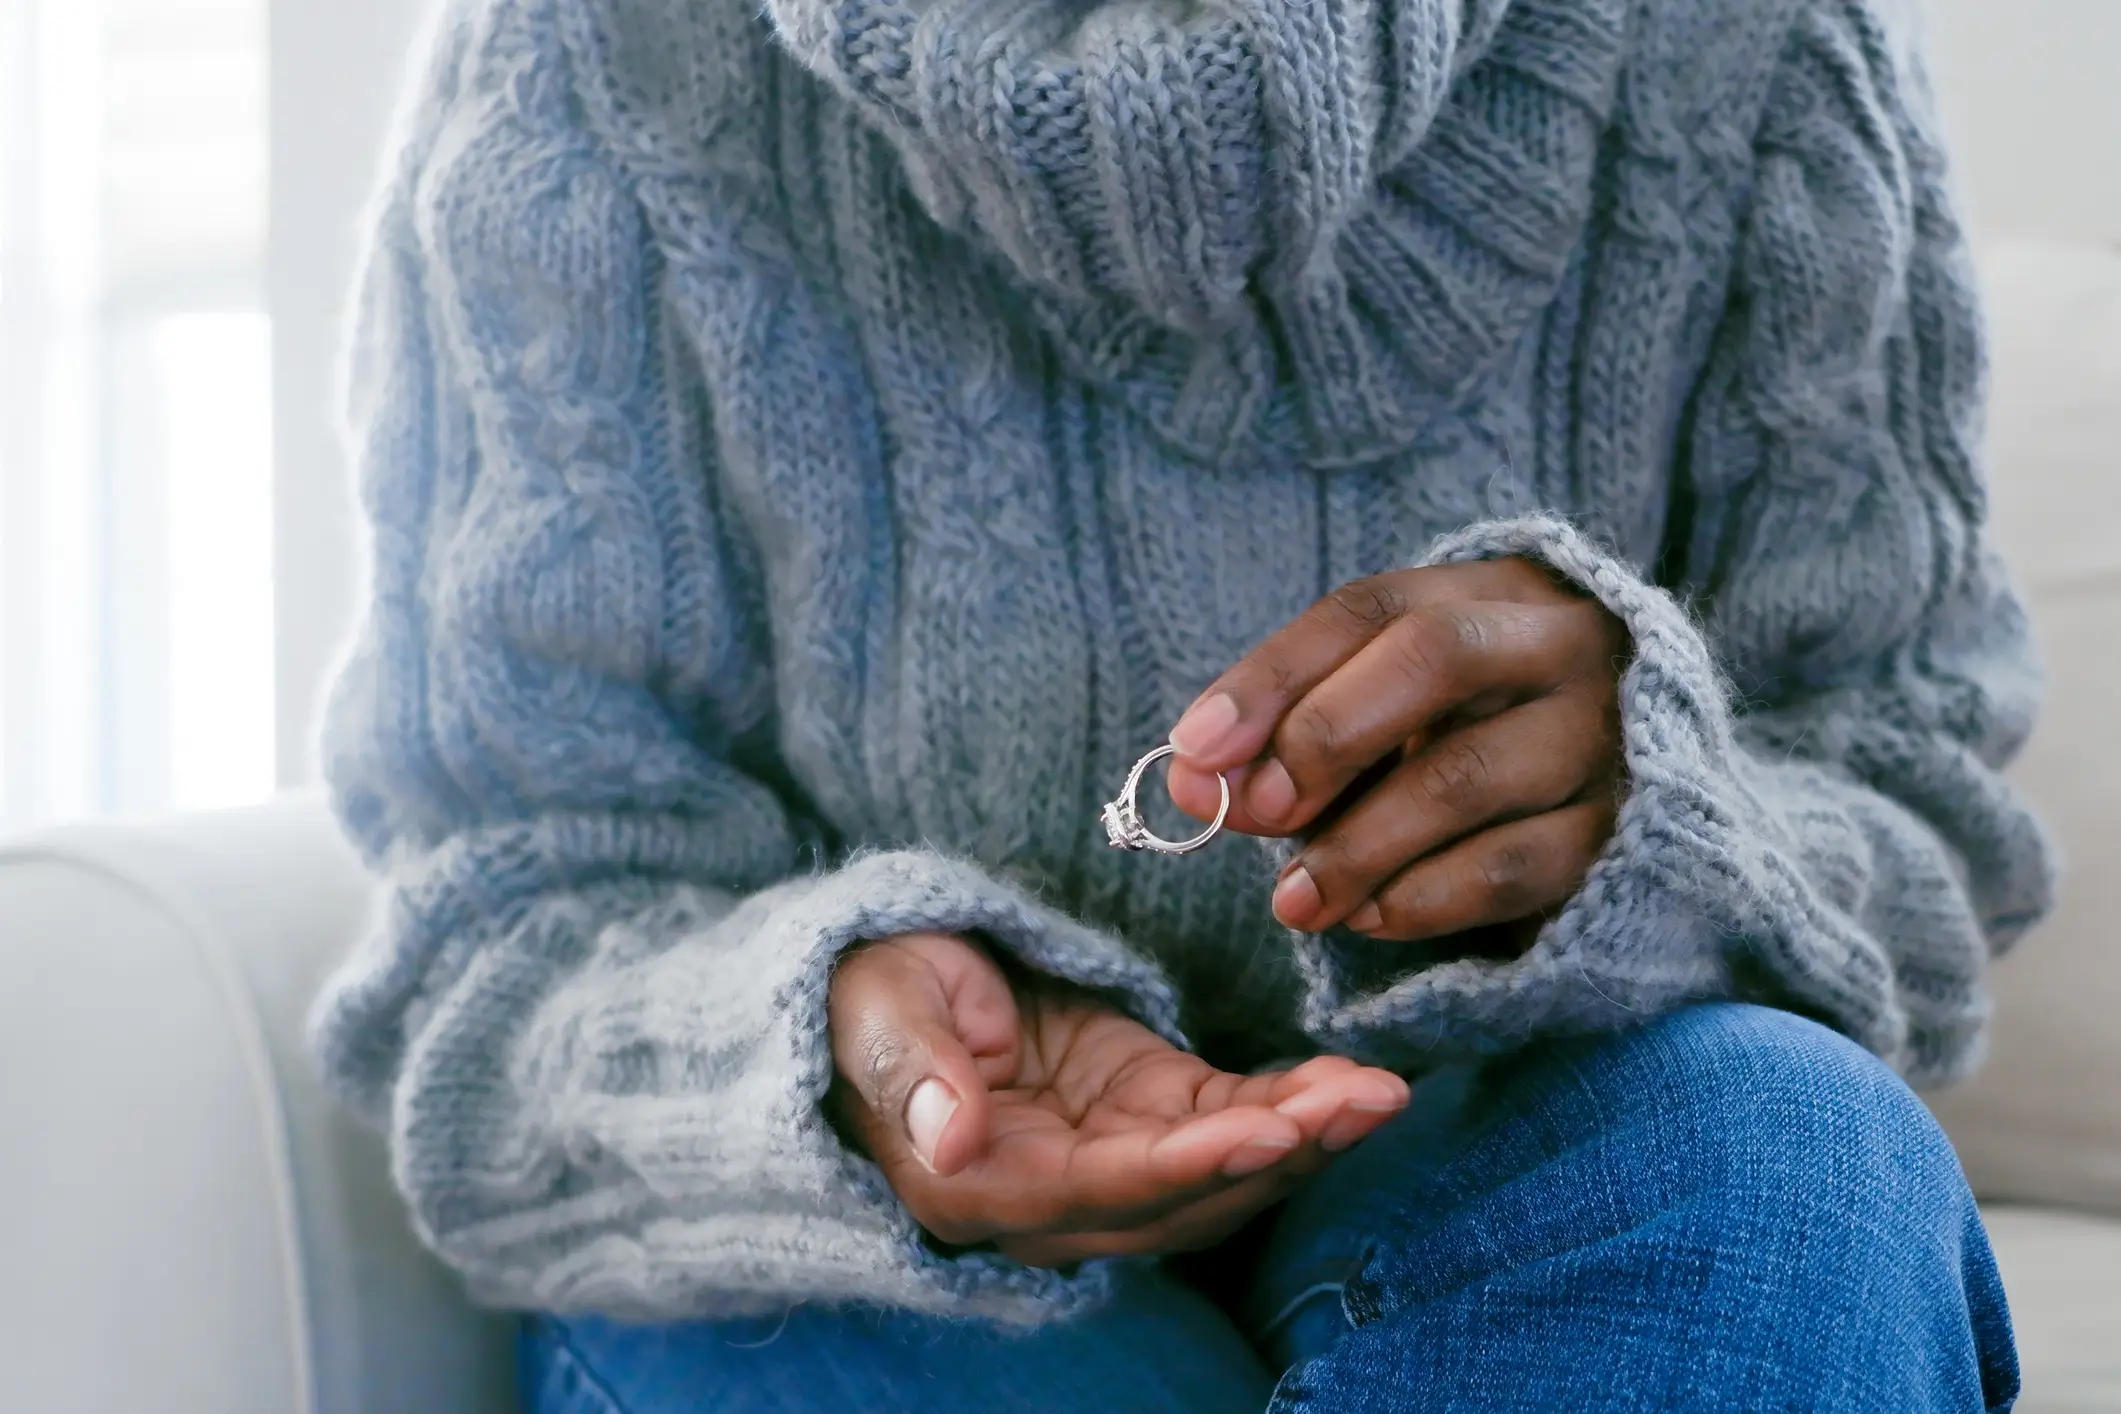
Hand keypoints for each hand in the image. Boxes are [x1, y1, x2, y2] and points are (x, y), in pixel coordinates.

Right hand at [828, 932, 1409, 1266]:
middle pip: (1186, 1199)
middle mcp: (1056, 1196)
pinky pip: (1230, 1118)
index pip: (1102, 1189)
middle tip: (1364, 1104)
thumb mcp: (876, 1010)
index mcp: (980, 1184)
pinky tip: (1354, 1083)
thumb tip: (955, 1139)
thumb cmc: (868, 991)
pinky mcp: (1146, 1109)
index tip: (1269, 1132)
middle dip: (1281, 1155)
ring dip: (1306, 1138)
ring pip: (1223, 1173)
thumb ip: (915, 1073)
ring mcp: (1110, 1156)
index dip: (1190, 1167)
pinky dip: (1295, 1105)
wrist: (886, 980)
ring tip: (1380, 1093)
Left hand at [1165, 557, 1626, 942]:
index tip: (1194, 748)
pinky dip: (1420, 899)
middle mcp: (1560, 643)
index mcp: (1491, 590)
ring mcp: (1602, 735)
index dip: (1271, 677)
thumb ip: (1288, 738)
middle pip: (1433, 658)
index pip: (1368, 609)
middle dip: (1323, 737)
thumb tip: (1191, 781)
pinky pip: (1510, 867)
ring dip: (1356, 846)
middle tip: (1252, 811)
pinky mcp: (1621, 832)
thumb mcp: (1383, 715)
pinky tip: (1366, 918)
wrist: (1627, 793)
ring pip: (1465, 776)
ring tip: (1291, 899)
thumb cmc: (1468, 738)